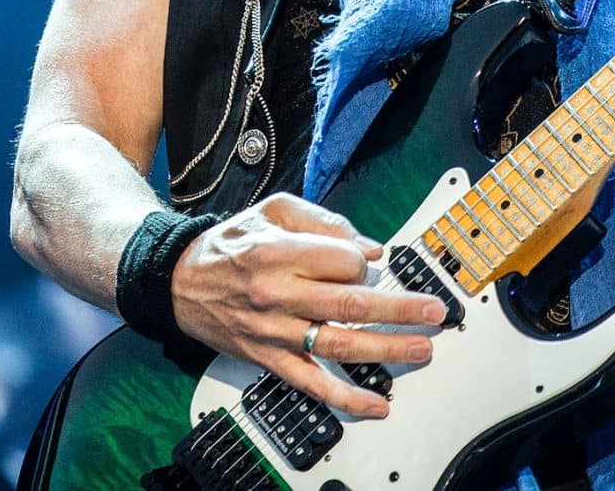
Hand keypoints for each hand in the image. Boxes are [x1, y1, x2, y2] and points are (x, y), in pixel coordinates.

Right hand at [171, 193, 448, 417]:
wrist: (181, 281)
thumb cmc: (232, 243)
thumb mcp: (275, 211)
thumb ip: (326, 222)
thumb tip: (370, 248)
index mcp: (279, 253)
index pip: (343, 261)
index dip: (362, 259)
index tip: (365, 259)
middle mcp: (277, 295)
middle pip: (351, 304)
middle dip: (399, 309)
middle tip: (433, 312)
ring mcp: (274, 332)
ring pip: (339, 345)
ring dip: (386, 349)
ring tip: (420, 348)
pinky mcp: (270, 359)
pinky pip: (311, 384)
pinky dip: (346, 398)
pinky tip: (376, 404)